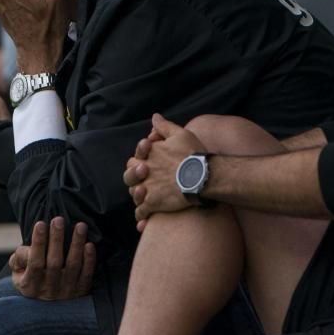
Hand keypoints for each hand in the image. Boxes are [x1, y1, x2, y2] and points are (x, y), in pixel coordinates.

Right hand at [10, 218, 95, 300]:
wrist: (47, 306)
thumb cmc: (31, 278)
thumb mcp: (18, 272)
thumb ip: (19, 259)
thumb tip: (28, 248)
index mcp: (30, 285)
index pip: (35, 262)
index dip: (38, 243)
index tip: (40, 224)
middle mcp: (48, 290)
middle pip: (54, 262)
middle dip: (56, 239)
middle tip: (58, 220)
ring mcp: (66, 292)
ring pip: (73, 266)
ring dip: (77, 244)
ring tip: (80, 226)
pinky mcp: (80, 291)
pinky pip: (87, 274)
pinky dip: (89, 260)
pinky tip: (89, 244)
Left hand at [125, 114, 206, 228]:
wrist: (203, 176)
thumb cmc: (193, 154)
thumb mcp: (180, 134)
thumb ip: (164, 126)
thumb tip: (154, 117)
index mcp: (148, 154)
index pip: (135, 157)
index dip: (140, 160)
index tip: (149, 164)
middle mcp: (145, 170)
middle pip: (130, 174)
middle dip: (134, 176)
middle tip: (145, 179)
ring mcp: (147, 188)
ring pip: (134, 193)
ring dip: (137, 195)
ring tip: (145, 196)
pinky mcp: (153, 203)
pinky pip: (141, 211)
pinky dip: (141, 215)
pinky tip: (144, 218)